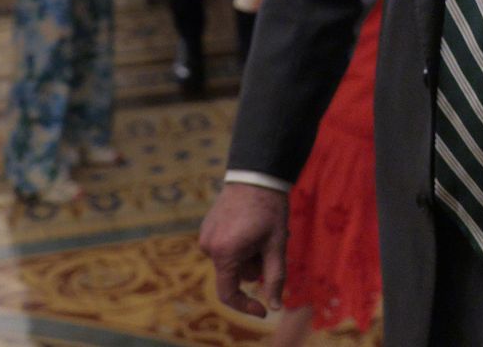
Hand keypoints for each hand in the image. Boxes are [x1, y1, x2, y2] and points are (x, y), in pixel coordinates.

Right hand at [198, 182, 290, 317]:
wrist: (255, 174)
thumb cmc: (269, 209)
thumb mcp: (276, 244)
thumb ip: (275, 277)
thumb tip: (275, 306)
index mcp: (225, 253)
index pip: (228, 293)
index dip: (245, 305)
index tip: (263, 310)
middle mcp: (209, 247)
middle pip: (235, 274)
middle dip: (255, 266)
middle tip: (271, 244)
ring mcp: (206, 236)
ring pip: (232, 261)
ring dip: (249, 254)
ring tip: (262, 232)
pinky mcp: (207, 228)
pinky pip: (226, 247)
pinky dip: (240, 244)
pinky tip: (251, 224)